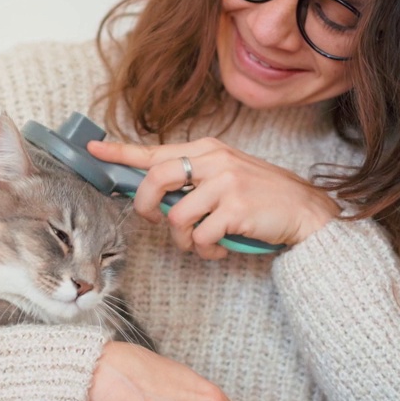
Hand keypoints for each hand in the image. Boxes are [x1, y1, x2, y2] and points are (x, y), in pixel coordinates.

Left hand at [87, 137, 339, 259]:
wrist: (306, 211)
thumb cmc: (262, 198)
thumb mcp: (227, 176)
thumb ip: (194, 179)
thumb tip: (155, 196)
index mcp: (208, 150)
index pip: (156, 150)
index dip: (121, 153)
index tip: (93, 150)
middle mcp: (215, 161)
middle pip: (155, 179)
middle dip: (147, 207)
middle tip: (155, 221)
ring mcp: (226, 183)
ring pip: (176, 217)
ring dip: (184, 240)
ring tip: (202, 241)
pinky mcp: (236, 208)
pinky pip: (200, 236)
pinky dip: (205, 250)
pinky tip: (219, 247)